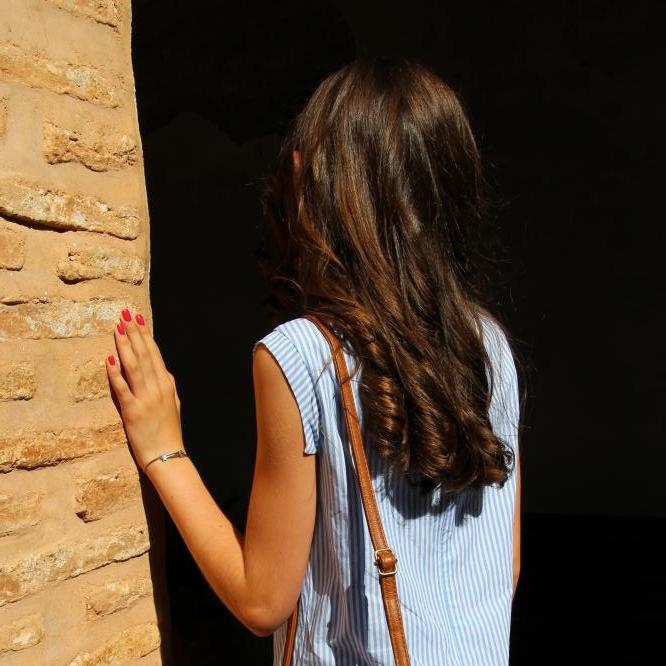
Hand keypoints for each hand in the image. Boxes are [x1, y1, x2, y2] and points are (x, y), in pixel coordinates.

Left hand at [106, 308, 182, 471]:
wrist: (168, 455)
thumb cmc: (170, 431)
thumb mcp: (175, 404)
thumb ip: (169, 386)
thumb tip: (165, 371)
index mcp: (167, 384)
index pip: (154, 354)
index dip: (145, 335)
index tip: (137, 319)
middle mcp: (157, 387)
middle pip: (144, 355)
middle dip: (133, 333)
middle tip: (124, 314)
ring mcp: (145, 398)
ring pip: (133, 366)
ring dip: (124, 346)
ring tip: (117, 329)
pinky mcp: (132, 411)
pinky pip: (122, 388)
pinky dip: (115, 374)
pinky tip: (109, 359)